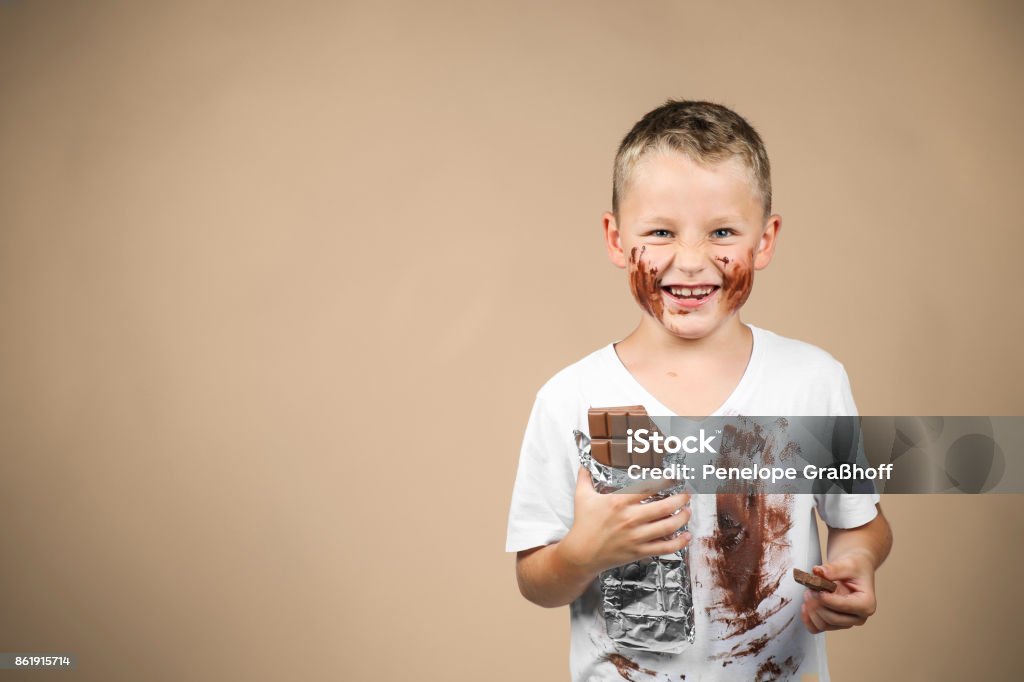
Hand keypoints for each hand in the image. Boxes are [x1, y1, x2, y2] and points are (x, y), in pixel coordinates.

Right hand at [558, 466, 691, 575]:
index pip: (649, 488)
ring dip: (683, 517)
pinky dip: (680, 542)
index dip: (666, 481)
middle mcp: (630, 518)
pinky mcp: (640, 551)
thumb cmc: (583, 524)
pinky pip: (665, 548)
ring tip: (688, 510)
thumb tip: (584, 460)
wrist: (581, 554)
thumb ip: (585, 476)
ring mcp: (637, 537)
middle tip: (687, 494)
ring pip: (669, 526)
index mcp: (619, 502)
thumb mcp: (582, 496)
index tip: (674, 477)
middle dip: (681, 498)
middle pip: (665, 506)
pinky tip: (686, 535)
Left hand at [800, 551, 876, 633]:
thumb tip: (818, 571)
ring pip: (823, 624)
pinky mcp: (834, 623)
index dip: (827, 599)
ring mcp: (846, 622)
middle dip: (817, 603)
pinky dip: (808, 620)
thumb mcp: (847, 564)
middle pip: (832, 618)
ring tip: (808, 592)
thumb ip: (834, 568)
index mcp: (866, 604)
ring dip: (811, 610)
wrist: (853, 570)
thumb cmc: (855, 568)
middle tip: (809, 588)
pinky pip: (818, 628)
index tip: (816, 588)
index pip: (844, 606)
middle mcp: (858, 617)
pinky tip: (804, 607)